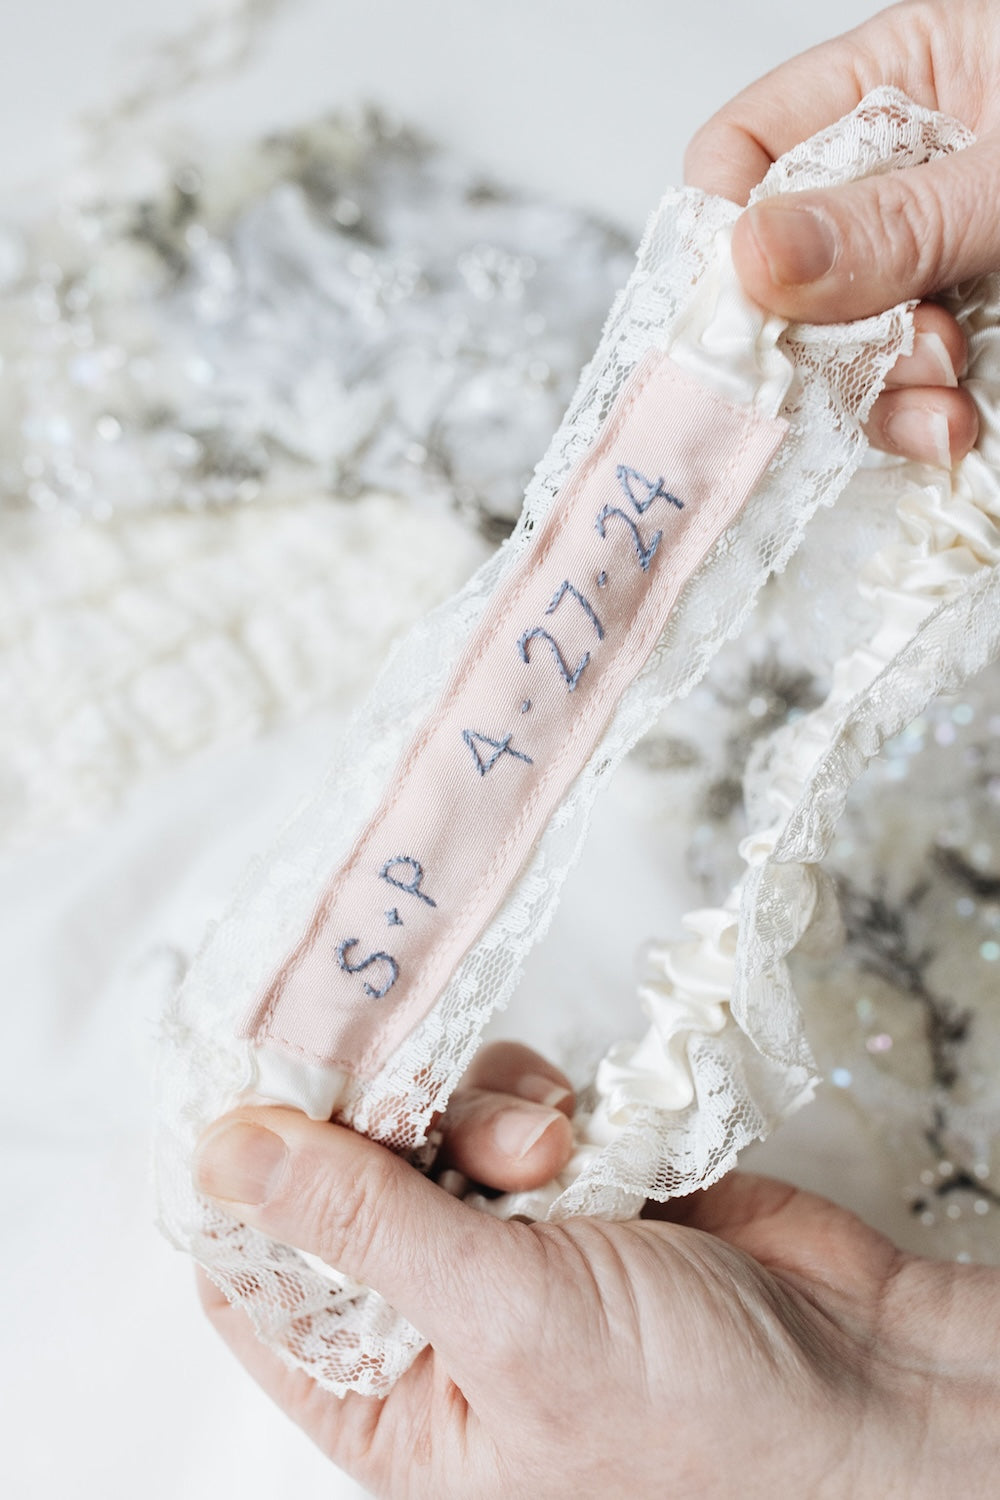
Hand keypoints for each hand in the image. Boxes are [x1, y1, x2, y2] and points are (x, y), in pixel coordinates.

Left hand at [195, 1040, 999, 1498]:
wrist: (862, 1374)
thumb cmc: (696, 1415)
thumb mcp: (507, 1323)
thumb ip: (365, 1223)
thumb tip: (225, 1153)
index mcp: (385, 1399)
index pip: (254, 1276)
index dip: (241, 1176)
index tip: (245, 1071)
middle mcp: (428, 1317)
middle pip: (338, 1174)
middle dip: (381, 1127)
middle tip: (420, 1103)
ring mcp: (499, 1239)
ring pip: (426, 1120)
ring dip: (479, 1113)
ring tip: (547, 1152)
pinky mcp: (563, 1179)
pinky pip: (503, 1101)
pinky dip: (535, 1101)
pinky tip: (586, 1137)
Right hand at [685, 0, 998, 467]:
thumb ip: (897, 218)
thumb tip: (753, 258)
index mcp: (896, 81)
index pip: (744, 154)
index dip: (722, 237)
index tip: (744, 314)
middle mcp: (894, 175)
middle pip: (779, 272)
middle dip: (816, 339)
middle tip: (884, 360)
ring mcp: (925, 260)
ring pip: (834, 348)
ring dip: (874, 396)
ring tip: (943, 401)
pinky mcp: (962, 330)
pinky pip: (896, 390)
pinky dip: (915, 419)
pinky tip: (954, 425)